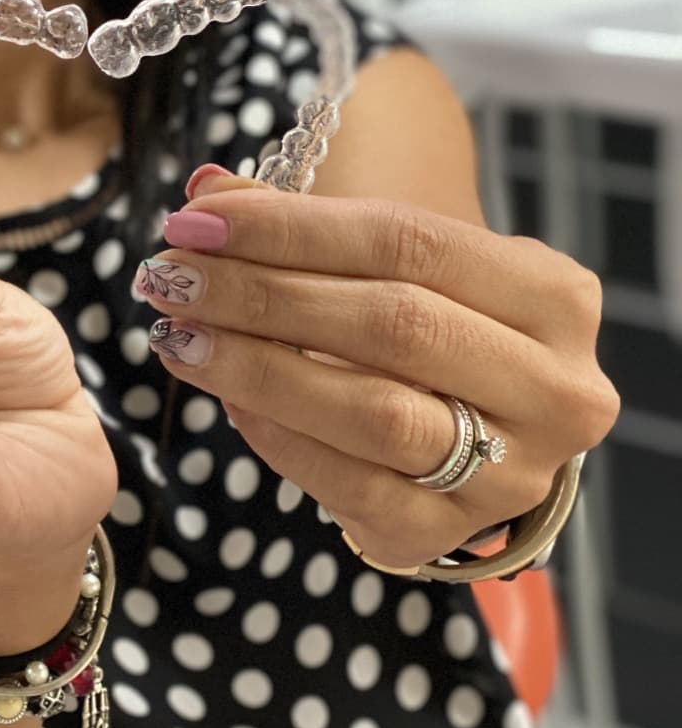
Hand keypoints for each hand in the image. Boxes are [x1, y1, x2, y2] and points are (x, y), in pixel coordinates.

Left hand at [132, 168, 618, 569]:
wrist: (466, 404)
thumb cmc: (418, 303)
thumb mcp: (383, 245)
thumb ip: (298, 215)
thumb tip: (205, 193)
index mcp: (552, 295)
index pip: (407, 240)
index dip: (291, 227)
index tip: (195, 219)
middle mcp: (555, 391)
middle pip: (393, 325)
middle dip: (263, 294)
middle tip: (172, 273)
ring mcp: (513, 476)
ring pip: (374, 414)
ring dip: (256, 366)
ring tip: (176, 331)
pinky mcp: (447, 534)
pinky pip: (346, 486)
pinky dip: (274, 432)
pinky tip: (221, 390)